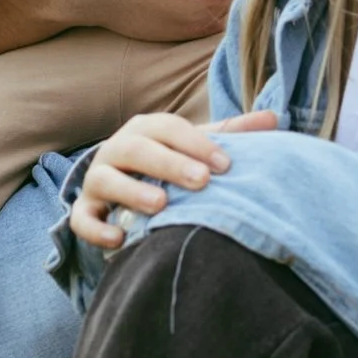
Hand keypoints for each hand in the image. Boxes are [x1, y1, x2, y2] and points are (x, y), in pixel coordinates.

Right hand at [68, 105, 281, 250]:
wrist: (120, 184)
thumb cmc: (168, 162)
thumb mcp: (195, 147)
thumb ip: (230, 135)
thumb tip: (275, 118)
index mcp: (146, 129)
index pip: (169, 128)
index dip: (196, 143)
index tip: (225, 165)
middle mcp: (117, 149)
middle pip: (136, 149)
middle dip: (168, 163)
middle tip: (201, 181)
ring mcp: (97, 179)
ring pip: (104, 179)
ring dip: (131, 191)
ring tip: (161, 204)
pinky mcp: (84, 209)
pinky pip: (82, 218)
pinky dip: (97, 228)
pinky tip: (120, 240)